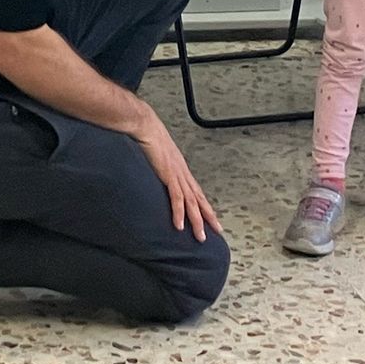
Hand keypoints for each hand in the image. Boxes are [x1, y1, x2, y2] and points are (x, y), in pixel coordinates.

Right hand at [132, 108, 222, 240]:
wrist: (146, 127)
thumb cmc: (150, 138)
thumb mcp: (159, 156)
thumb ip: (162, 167)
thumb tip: (159, 174)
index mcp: (182, 170)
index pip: (197, 192)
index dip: (205, 206)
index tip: (212, 218)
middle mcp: (183, 174)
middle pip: (200, 199)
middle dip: (209, 217)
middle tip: (218, 231)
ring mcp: (177, 175)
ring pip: (191, 203)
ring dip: (197, 221)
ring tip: (201, 236)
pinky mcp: (169, 175)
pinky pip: (176, 198)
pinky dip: (178, 213)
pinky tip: (179, 225)